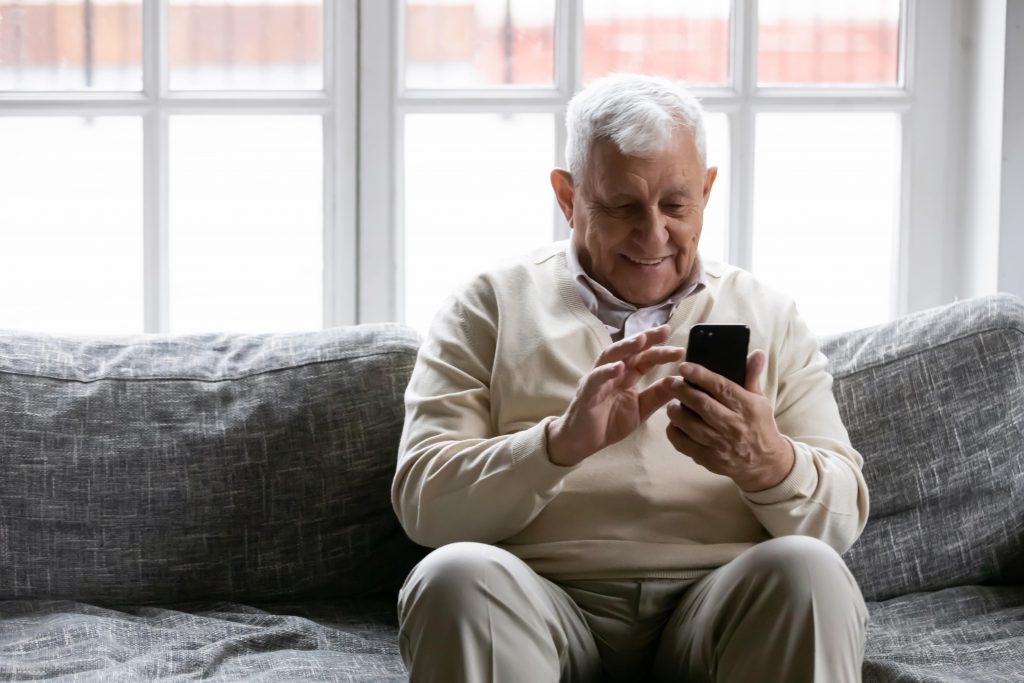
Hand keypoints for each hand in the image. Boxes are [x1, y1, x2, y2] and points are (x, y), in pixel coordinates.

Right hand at [546, 325, 684, 466]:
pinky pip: (596, 378)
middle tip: (664, 330)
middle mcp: (612, 372)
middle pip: (630, 350)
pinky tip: (619, 367)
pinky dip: (607, 371)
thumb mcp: (640, 409)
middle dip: (646, 339)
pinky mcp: (587, 391)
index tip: (681, 349)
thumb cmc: (609, 423)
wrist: (583, 442)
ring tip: (641, 339)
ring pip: (611, 356)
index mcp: (626, 376)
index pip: (645, 358)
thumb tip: (679, 382)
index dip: (661, 351)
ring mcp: (598, 379)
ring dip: (625, 347)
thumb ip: (657, 396)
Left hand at [665, 350, 794, 491]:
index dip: (700, 375)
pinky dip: (674, 432)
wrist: (765, 463)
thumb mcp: (760, 400)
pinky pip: (684, 444)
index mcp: (747, 407)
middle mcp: (733, 426)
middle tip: (670, 382)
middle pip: (701, 405)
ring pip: (689, 425)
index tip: (684, 366)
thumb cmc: (759, 425)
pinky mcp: (710, 459)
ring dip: (675, 411)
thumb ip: (752, 376)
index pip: (721, 387)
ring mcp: (720, 445)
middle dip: (681, 391)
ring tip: (672, 403)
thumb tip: (756, 353)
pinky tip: (673, 424)